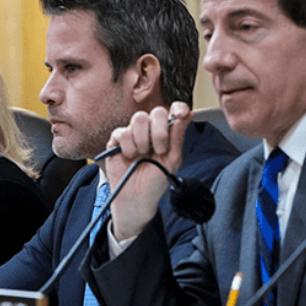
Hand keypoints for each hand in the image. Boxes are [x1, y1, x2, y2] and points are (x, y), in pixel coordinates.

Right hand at [100, 102, 191, 241]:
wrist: (137, 197)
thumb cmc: (155, 181)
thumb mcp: (172, 160)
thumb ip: (178, 136)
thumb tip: (188, 114)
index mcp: (166, 133)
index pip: (173, 110)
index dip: (178, 108)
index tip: (180, 114)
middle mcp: (150, 130)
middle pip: (156, 111)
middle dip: (159, 131)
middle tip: (159, 149)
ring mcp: (133, 133)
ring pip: (138, 118)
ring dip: (143, 140)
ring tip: (142, 155)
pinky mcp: (116, 140)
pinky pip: (122, 131)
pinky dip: (128, 146)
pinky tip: (130, 156)